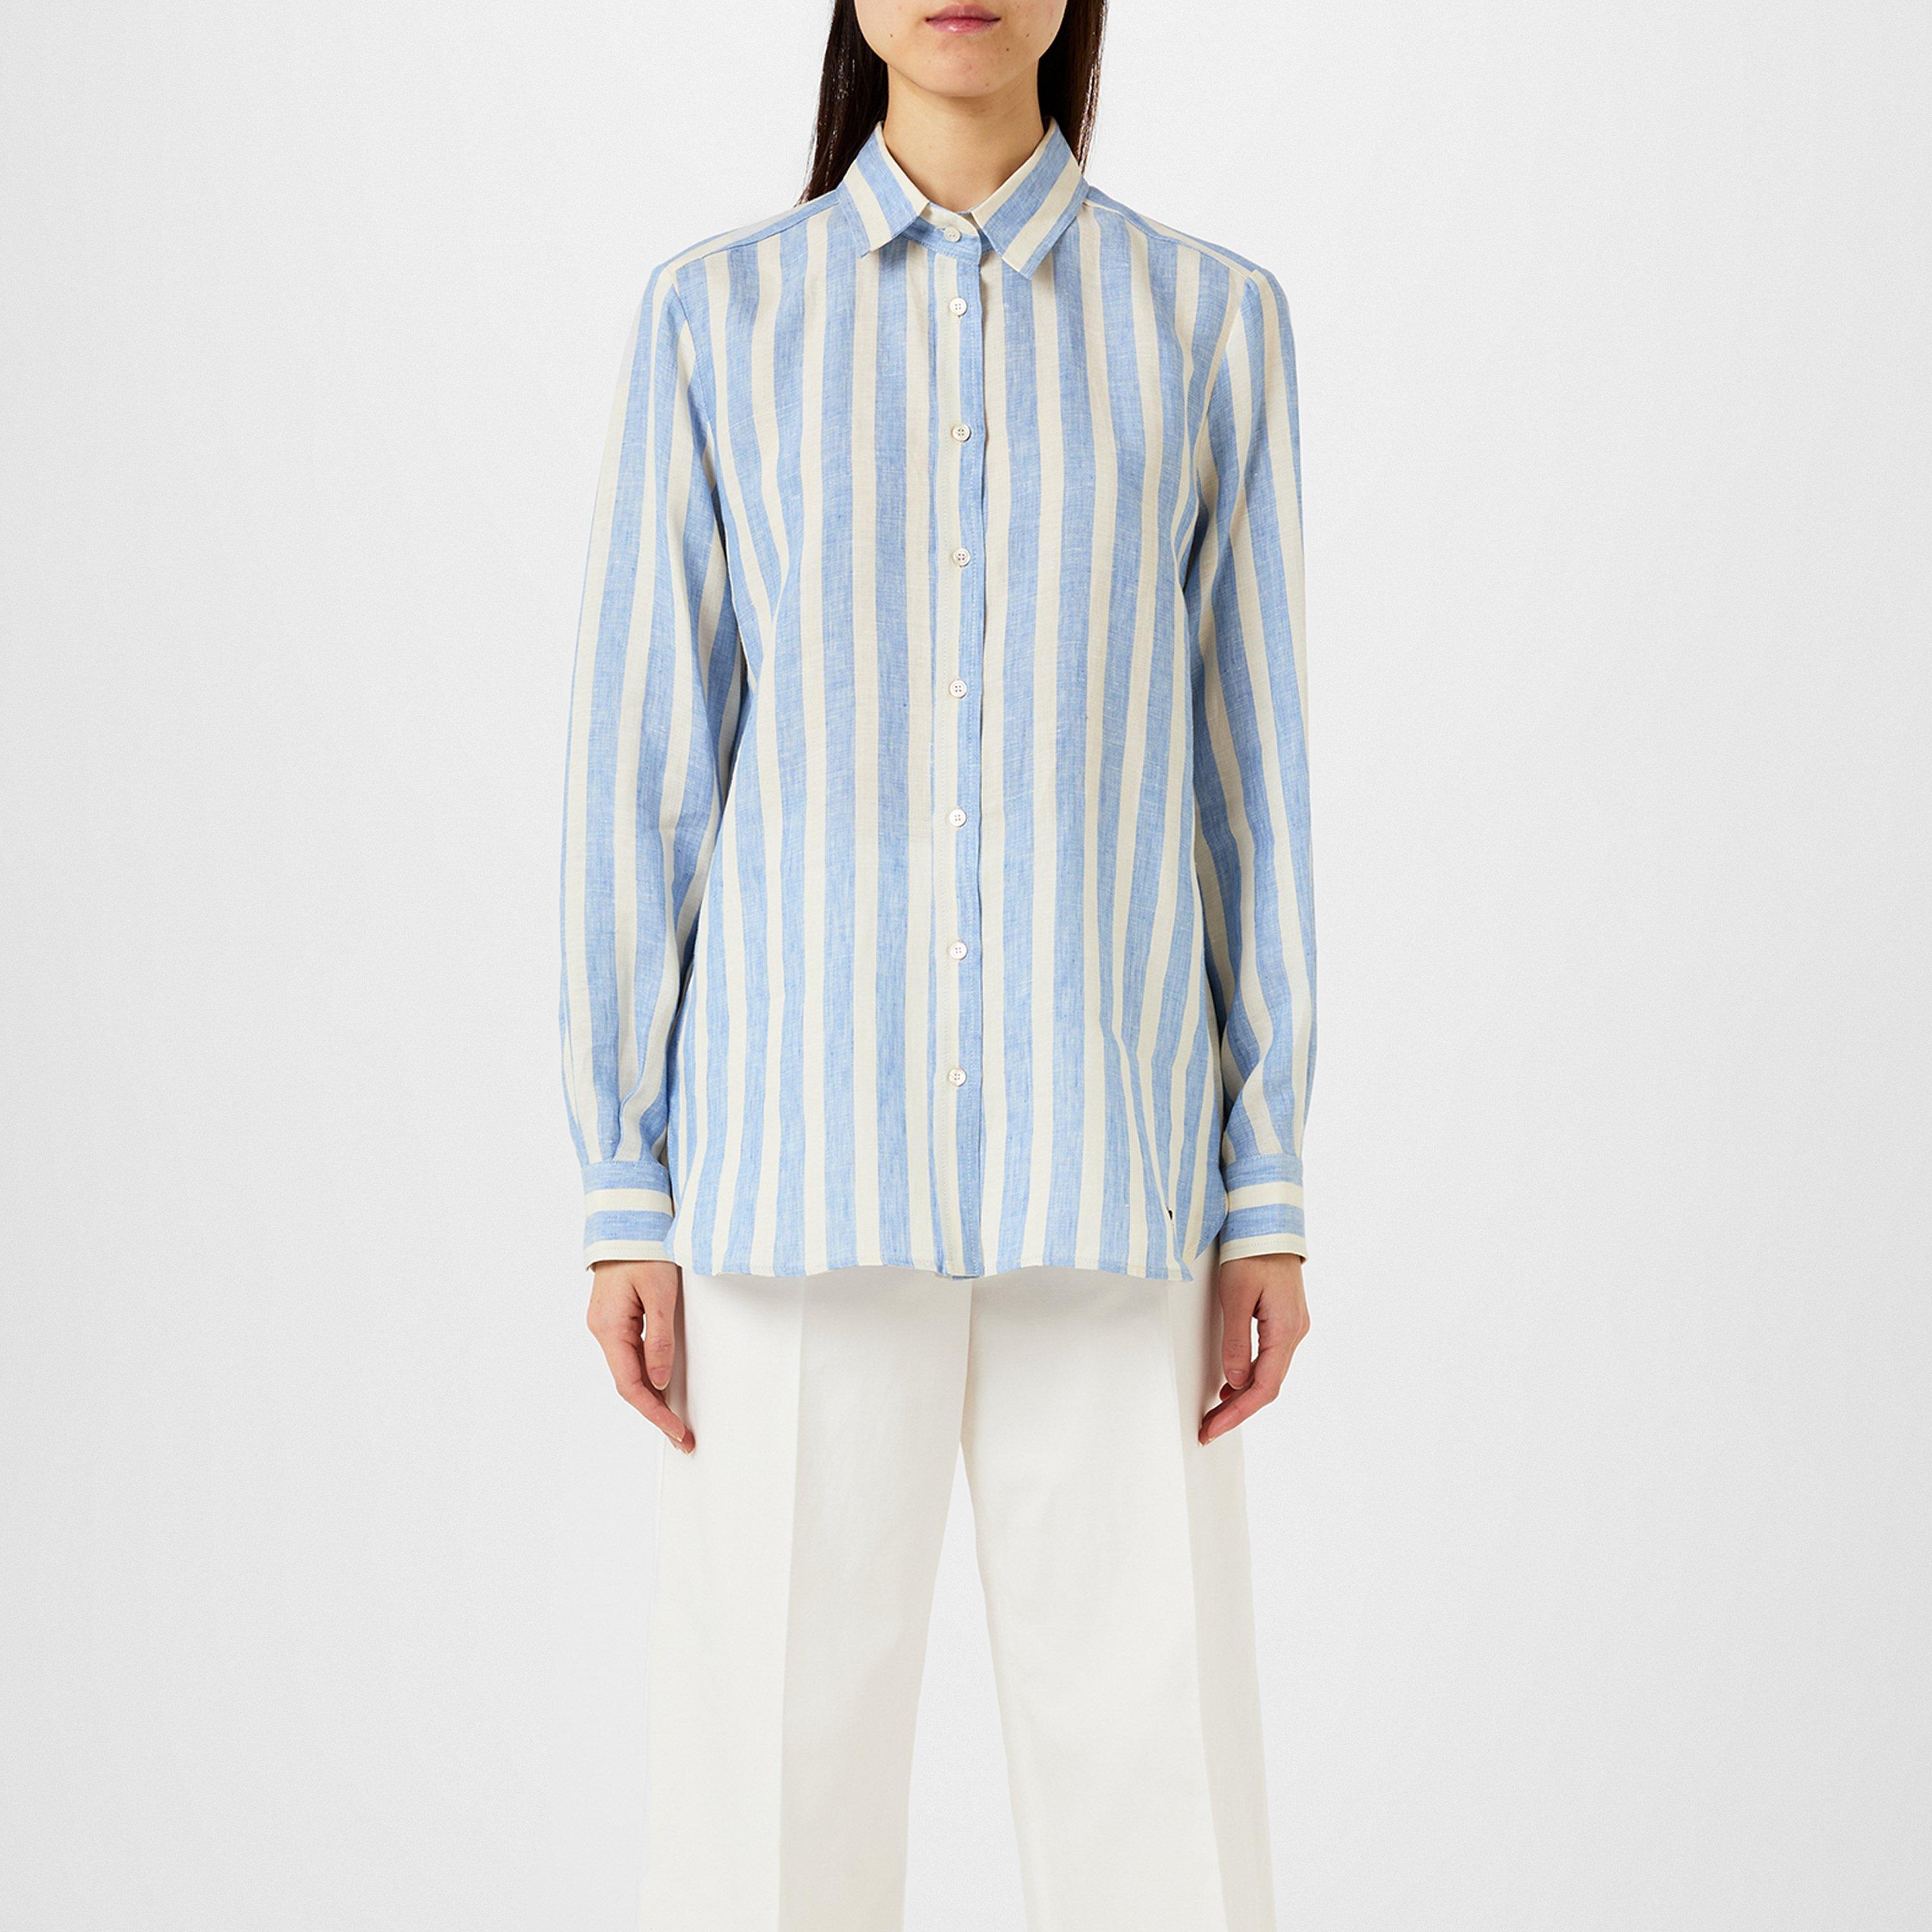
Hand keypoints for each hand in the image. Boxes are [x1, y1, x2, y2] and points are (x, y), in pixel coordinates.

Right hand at [586, 1259, 692, 1452]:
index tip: (676, 1432)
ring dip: (651, 1397)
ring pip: (629, 1372)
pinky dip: (647, 1375)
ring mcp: (607, 1325)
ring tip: (675, 1419)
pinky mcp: (616, 1319)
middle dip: (655, 1412)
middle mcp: (603, 1331)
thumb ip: (660, 1339)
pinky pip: (630, 1356)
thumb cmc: (644, 1250)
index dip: (654, 1413)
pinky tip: (662, 1387)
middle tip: (682, 1436)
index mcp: (609, 1328)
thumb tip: (659, 1380)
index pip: (630, 1385)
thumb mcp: (660, 1294)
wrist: (629, 1223)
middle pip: (628, 1384)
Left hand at [1200, 1252, 1309, 1444]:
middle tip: (1208, 1427)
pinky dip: (1250, 1376)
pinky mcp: (1284, 1321)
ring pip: (1269, 1374)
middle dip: (1237, 1410)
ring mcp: (1292, 1327)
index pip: (1264, 1386)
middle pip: (1268, 1386)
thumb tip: (1235, 1381)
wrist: (1268, 1224)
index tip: (1213, 1428)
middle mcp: (1294, 1332)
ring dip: (1243, 1396)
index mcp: (1285, 1329)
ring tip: (1215, 1412)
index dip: (1238, 1412)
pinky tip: (1231, 1384)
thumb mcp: (1235, 1295)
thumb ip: (1236, 1340)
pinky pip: (1269, 1358)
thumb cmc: (1252, 1252)